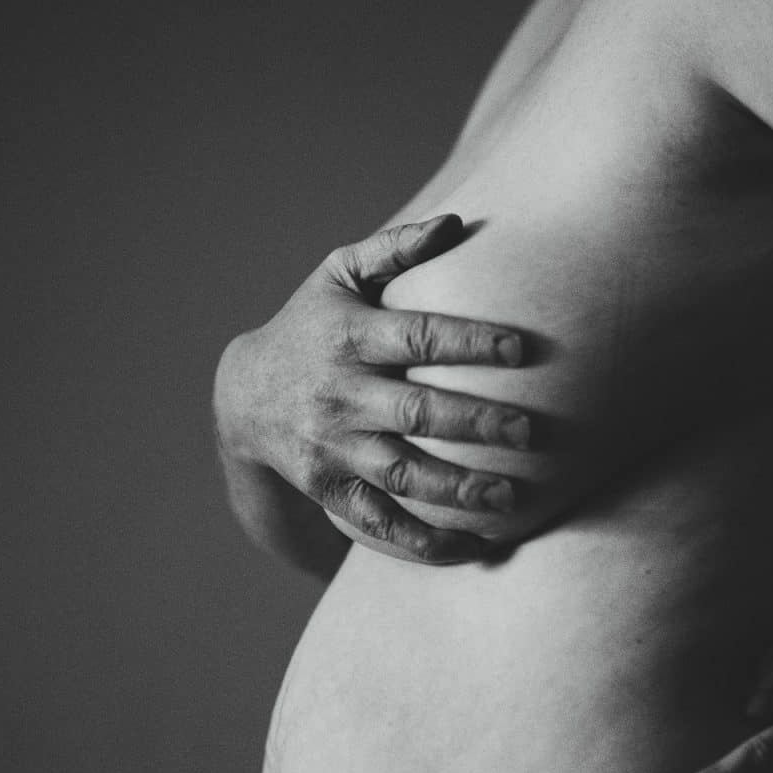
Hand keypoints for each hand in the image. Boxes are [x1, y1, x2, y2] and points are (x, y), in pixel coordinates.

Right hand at [214, 214, 531, 563]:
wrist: (244, 398)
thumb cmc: (314, 324)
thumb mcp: (340, 276)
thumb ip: (394, 248)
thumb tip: (452, 223)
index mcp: (350, 338)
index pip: (414, 336)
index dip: (466, 341)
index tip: (520, 347)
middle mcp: (341, 396)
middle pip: (413, 412)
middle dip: (472, 422)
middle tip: (528, 432)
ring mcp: (334, 448)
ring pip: (399, 474)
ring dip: (455, 490)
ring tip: (509, 499)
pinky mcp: (331, 490)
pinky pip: (379, 523)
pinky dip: (424, 542)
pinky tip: (475, 549)